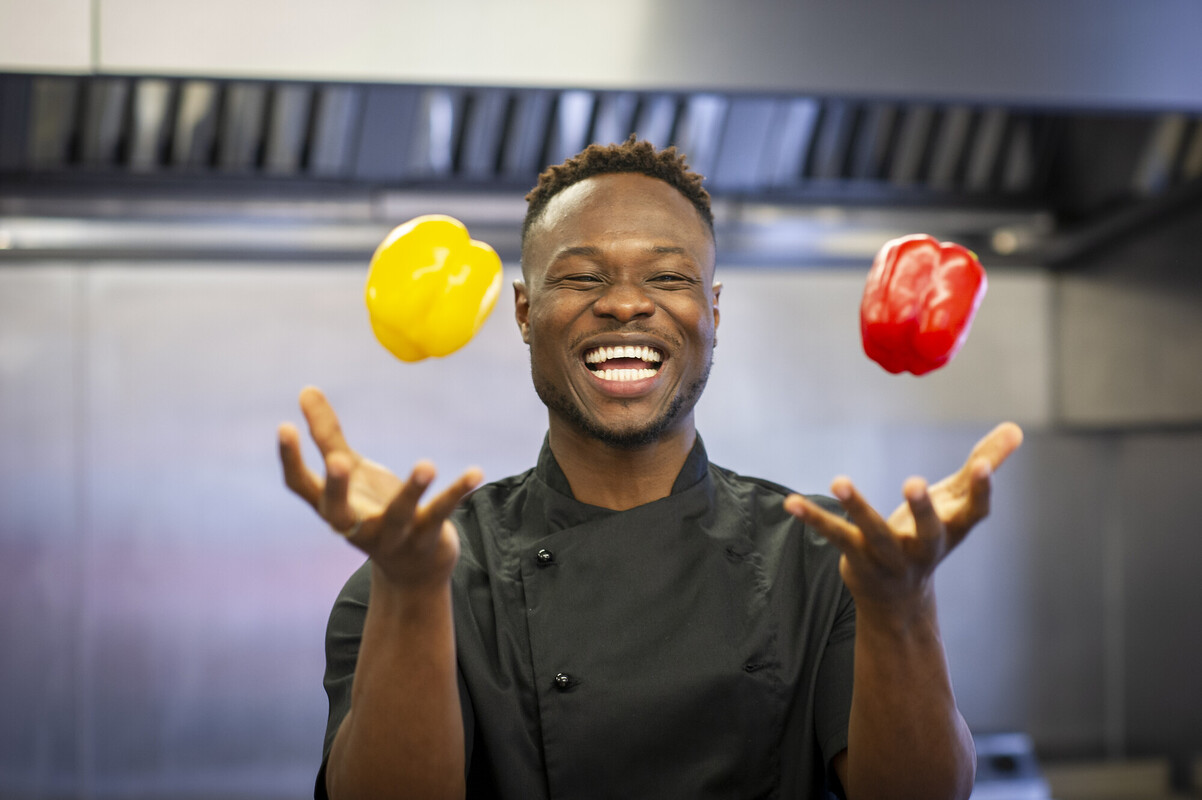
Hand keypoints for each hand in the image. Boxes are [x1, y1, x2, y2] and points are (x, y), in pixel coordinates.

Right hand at [277, 386, 482, 589]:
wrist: (412, 571)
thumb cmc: (373, 510)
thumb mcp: (352, 472)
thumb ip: (328, 435)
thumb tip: (306, 389)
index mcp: (333, 507)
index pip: (301, 486)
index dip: (291, 460)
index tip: (284, 426)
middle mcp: (356, 525)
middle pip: (338, 512)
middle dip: (337, 488)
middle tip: (339, 461)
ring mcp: (391, 536)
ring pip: (398, 516)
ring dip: (413, 490)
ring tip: (427, 464)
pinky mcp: (425, 538)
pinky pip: (440, 514)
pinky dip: (456, 492)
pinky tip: (475, 471)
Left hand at [784, 422, 1022, 616]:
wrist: (899, 601)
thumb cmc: (930, 536)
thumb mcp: (956, 502)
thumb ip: (985, 464)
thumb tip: (1016, 429)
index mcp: (952, 531)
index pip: (974, 513)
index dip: (981, 490)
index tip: (984, 465)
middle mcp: (923, 548)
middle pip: (928, 531)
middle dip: (922, 508)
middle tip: (914, 483)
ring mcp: (889, 557)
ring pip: (873, 534)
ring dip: (856, 507)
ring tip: (839, 481)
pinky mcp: (857, 559)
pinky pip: (835, 535)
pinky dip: (813, 518)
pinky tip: (791, 503)